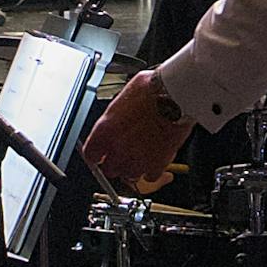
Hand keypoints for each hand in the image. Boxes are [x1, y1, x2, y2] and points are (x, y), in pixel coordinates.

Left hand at [81, 73, 191, 193]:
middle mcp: (118, 148)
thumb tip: (115, 119)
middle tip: (124, 153)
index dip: (96, 154)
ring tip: (141, 154)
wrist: (176, 96)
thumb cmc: (152, 90)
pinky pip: (150, 176)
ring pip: (129, 175)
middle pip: (109, 169)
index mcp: (106, 130)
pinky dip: (152, 170)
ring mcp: (138, 158)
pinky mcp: (157, 164)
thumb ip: (115, 116)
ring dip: (133, 167)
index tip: (100, 153)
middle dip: (115, 162)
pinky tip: (155, 158)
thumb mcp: (124, 96)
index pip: (90, 154)